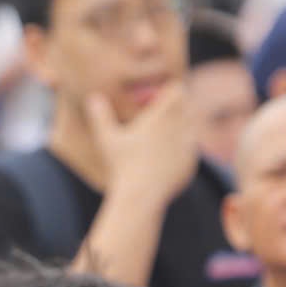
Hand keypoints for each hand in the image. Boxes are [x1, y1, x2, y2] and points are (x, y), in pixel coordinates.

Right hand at [87, 84, 198, 208]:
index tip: (154, 103)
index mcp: (161, 116)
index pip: (177, 90)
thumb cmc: (121, 166)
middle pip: (186, 106)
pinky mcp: (191, 162)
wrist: (141, 196)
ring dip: (180, 128)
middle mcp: (179, 128)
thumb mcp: (107, 139)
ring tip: (160, 139)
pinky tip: (164, 158)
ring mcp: (188, 145)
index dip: (167, 93)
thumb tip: (93, 98)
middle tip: (157, 120)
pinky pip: (191, 148)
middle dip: (175, 110)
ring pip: (192, 126)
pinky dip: (182, 149)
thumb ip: (101, 116)